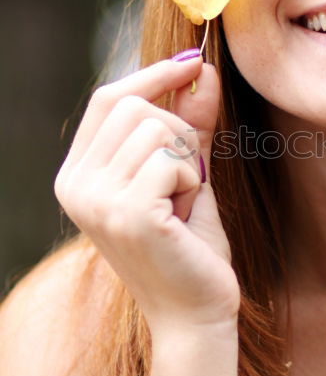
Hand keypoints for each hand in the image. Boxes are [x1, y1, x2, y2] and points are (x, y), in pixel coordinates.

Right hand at [54, 55, 240, 330]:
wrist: (195, 312)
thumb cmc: (189, 246)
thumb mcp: (186, 174)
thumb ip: (190, 124)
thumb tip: (200, 69)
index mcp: (77, 175)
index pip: (109, 98)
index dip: (152, 76)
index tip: (194, 63)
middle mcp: (75, 186)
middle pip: (134, 104)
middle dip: (178, 132)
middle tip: (186, 179)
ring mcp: (96, 200)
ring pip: (158, 128)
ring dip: (188, 161)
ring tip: (182, 202)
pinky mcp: (127, 213)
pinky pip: (173, 158)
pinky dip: (192, 180)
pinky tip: (184, 214)